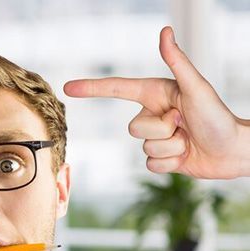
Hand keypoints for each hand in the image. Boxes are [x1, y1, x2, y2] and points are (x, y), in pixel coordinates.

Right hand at [64, 26, 249, 178]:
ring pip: (144, 148)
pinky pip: (150, 165)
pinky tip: (185, 156)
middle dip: (160, 131)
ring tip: (189, 141)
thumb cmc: (219, 117)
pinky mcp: (162, 158)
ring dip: (169, 148)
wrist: (235, 151)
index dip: (92, 88)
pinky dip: (169, 164)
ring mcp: (157, 138)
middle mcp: (153, 114)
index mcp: (157, 95)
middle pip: (133, 128)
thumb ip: (177, 61)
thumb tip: (164, 32)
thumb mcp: (196, 88)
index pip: (117, 90)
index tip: (69, 88)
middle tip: (184, 125)